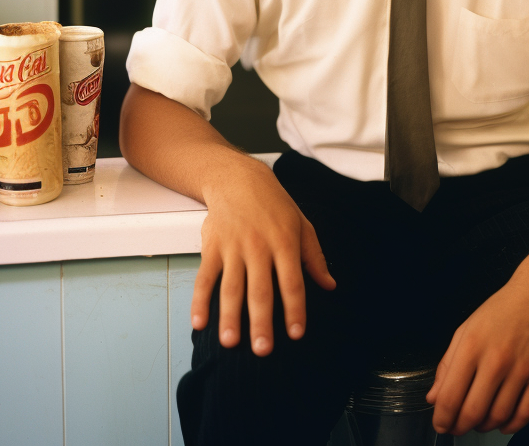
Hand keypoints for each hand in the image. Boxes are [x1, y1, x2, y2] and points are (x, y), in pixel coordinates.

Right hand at [189, 155, 335, 356]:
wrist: (238, 178)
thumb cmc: (274, 204)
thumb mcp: (302, 224)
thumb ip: (314, 257)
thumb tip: (329, 285)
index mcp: (285, 242)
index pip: (292, 282)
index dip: (294, 309)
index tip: (296, 334)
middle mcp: (259, 247)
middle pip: (260, 290)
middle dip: (261, 322)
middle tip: (262, 350)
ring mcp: (233, 248)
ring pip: (231, 287)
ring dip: (230, 316)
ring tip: (231, 342)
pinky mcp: (212, 247)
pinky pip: (205, 277)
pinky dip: (199, 301)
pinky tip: (199, 322)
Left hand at [426, 259, 528, 435]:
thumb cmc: (503, 309)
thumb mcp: (467, 328)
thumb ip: (448, 364)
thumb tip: (434, 397)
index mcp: (472, 345)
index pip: (450, 396)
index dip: (442, 419)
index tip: (441, 424)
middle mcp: (495, 359)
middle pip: (473, 412)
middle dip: (461, 427)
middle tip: (458, 428)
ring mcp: (521, 368)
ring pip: (499, 416)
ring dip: (485, 426)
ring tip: (480, 422)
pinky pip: (526, 413)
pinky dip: (512, 425)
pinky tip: (504, 422)